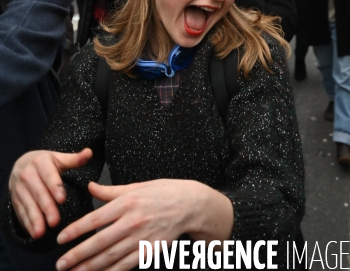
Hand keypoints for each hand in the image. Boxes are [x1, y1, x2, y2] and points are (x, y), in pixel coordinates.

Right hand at [9, 149, 92, 238]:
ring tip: (41, 232)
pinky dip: (27, 223)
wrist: (21, 164)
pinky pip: (21, 212)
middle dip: (46, 207)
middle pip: (38, 192)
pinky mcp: (15, 199)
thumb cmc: (46, 164)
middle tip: (55, 222)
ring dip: (34, 218)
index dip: (55, 187)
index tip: (62, 199)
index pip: (48, 175)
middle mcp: (27, 174)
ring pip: (28, 204)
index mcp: (40, 161)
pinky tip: (34, 233)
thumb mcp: (59, 159)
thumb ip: (74, 159)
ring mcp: (19, 188)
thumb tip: (89, 152)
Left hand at [55, 180, 204, 270]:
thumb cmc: (162, 192)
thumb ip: (110, 191)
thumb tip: (90, 187)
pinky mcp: (150, 251)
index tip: (61, 239)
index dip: (76, 230)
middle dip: (78, 254)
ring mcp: (141, 238)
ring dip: (90, 267)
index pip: (95, 219)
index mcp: (127, 202)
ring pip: (111, 257)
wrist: (189, 204)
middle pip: (99, 242)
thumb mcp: (136, 186)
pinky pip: (127, 265)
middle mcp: (132, 221)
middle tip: (61, 264)